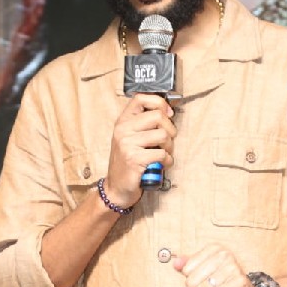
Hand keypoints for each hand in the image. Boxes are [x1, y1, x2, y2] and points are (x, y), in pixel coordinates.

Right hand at [104, 94, 175, 208]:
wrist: (116, 188)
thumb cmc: (128, 163)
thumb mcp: (130, 138)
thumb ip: (144, 124)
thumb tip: (168, 111)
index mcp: (122, 121)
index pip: (141, 98)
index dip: (159, 103)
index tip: (168, 114)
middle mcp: (123, 130)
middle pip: (158, 116)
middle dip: (170, 130)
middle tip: (167, 141)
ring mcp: (127, 144)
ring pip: (163, 135)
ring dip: (170, 147)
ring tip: (164, 154)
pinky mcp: (134, 159)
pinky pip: (162, 154)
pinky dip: (167, 161)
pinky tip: (162, 165)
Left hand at [174, 243, 261, 286]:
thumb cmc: (222, 285)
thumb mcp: (202, 273)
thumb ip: (188, 266)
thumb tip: (175, 262)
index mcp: (215, 249)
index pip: (187, 268)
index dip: (191, 278)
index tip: (204, 278)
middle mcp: (225, 255)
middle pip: (193, 279)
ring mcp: (234, 268)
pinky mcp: (239, 284)